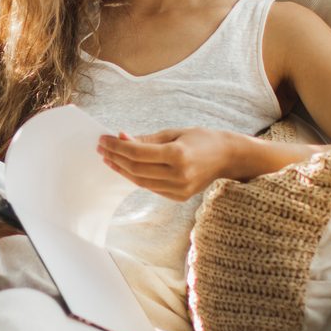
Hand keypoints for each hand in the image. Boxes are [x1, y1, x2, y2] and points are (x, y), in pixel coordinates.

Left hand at [96, 127, 244, 201]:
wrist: (228, 157)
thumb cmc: (201, 139)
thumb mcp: (174, 133)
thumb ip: (147, 139)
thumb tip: (121, 138)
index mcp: (178, 155)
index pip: (137, 153)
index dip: (117, 146)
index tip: (103, 140)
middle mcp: (178, 175)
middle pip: (136, 169)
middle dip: (115, 158)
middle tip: (102, 148)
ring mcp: (179, 189)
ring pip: (140, 182)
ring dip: (122, 170)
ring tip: (109, 158)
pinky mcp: (179, 197)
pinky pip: (151, 188)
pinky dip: (136, 178)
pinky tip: (126, 168)